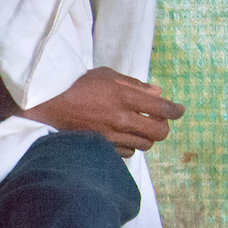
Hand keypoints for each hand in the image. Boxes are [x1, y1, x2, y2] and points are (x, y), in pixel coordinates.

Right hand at [19, 66, 183, 152]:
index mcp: (124, 96)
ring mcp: (111, 135)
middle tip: (160, 120)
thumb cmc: (77, 85)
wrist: (48, 105)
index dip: (176, 110)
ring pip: (145, 144)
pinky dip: (131, 144)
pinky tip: (124, 135)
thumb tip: (159, 92)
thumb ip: (134, 84)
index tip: (179, 110)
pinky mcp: (102, 147)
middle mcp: (121, 118)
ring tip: (140, 127)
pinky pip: (128, 152)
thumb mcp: (107, 75)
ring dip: (147, 136)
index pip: (163, 108)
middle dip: (164, 127)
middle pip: (159, 132)